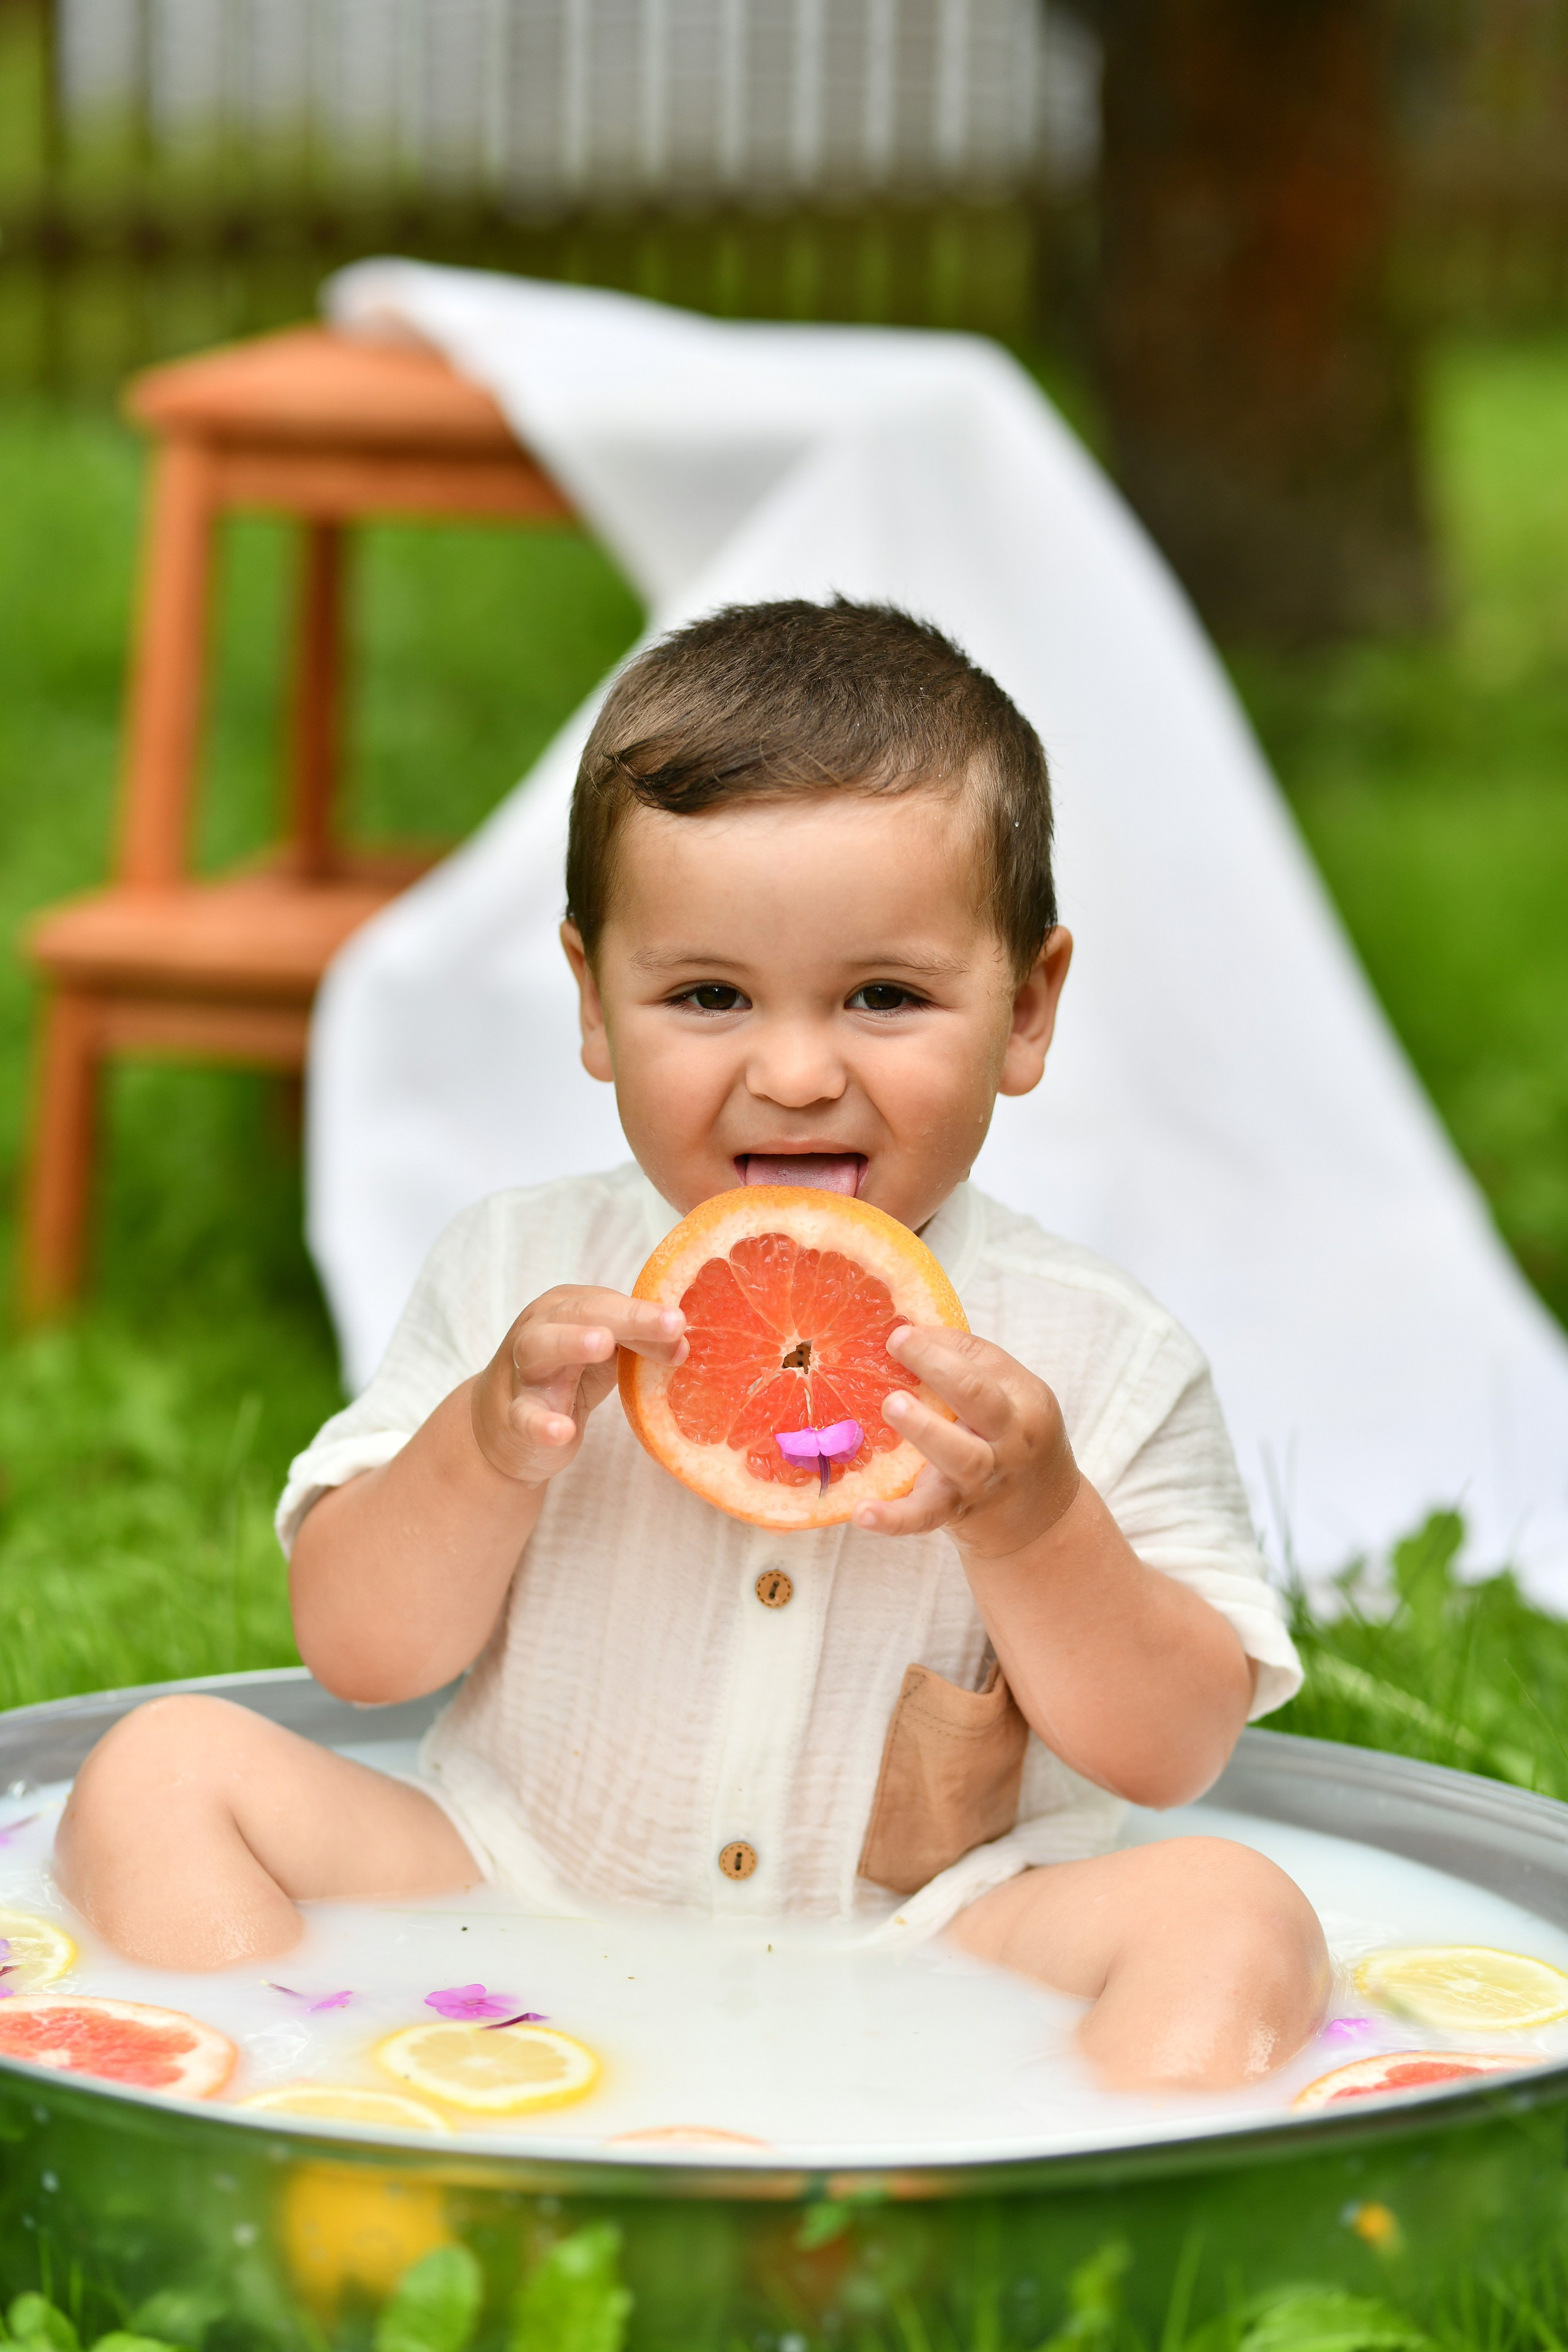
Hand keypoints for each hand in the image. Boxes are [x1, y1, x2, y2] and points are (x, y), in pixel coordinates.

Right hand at [470, 1287, 686, 1485]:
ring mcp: (523, 1372)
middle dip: (627, 1316)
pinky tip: (561, 1430)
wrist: (502, 1428)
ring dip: (571, 1341)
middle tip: (671, 1323)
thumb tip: (683, 1343)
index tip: (683, 1324)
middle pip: (580, 1312)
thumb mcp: (604, 1355)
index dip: (647, 1313)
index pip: (609, 1303)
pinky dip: (542, 1423)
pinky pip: (525, 1416)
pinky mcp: (514, 1416)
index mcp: (565, 1308)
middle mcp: (540, 1329)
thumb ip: (640, 1344)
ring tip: (603, 1344)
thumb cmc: (563, 1376)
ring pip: (540, 1347)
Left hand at [852, 1326, 1079, 1557]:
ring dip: (925, 1429)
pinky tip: (862, 1511)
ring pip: (960, 1457)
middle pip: (981, 1400)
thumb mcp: (1011, 1401)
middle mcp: (1010, 1439)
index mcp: (1025, 1401)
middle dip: (941, 1369)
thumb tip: (907, 1326)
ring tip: (892, 1405)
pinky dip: (893, 1517)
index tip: (899, 1329)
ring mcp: (984, 1479)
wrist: (1043, 1523)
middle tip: (898, 1342)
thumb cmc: (1011, 1443)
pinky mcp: (956, 1512)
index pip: (985, 1362)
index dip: (941, 1342)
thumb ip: (970, 1367)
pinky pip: (924, 1517)